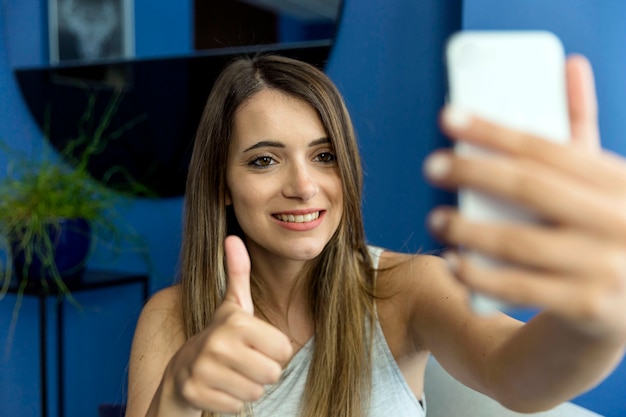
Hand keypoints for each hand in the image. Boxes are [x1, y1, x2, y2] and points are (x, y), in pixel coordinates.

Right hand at [167, 236, 292, 412]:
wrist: (181, 372)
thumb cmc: (219, 337)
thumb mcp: (232, 306)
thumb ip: (238, 272)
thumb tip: (233, 237)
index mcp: (235, 322)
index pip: (284, 349)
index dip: (273, 352)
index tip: (254, 346)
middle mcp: (217, 344)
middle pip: (273, 373)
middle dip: (262, 372)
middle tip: (243, 363)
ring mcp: (203, 370)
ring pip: (256, 391)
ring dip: (247, 387)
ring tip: (231, 374)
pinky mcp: (195, 394)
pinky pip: (237, 406)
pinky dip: (231, 402)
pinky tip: (218, 388)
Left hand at [424, 55, 625, 340]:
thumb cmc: (603, 227)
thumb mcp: (601, 180)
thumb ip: (582, 127)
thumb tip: (570, 64)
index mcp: (619, 181)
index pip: (546, 147)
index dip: (492, 130)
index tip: (449, 117)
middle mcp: (618, 220)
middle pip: (530, 188)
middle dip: (473, 173)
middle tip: (432, 166)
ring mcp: (605, 266)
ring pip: (520, 242)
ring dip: (468, 228)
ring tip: (436, 218)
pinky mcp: (587, 305)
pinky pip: (520, 288)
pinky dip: (480, 275)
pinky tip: (454, 262)